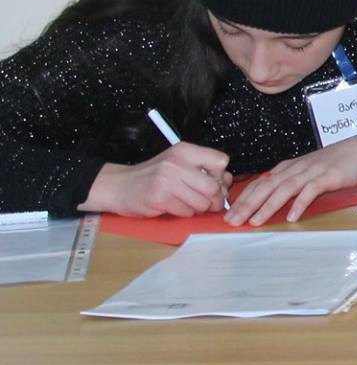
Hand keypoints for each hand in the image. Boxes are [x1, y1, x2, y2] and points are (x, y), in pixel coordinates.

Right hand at [81, 142, 231, 216]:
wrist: (120, 186)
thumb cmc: (154, 176)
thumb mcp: (179, 164)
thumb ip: (204, 170)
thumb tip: (228, 182)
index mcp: (184, 151)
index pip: (220, 161)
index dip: (221, 176)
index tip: (213, 182)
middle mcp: (176, 163)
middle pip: (213, 186)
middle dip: (215, 199)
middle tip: (209, 203)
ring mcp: (166, 181)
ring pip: (202, 202)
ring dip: (200, 208)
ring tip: (189, 204)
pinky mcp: (159, 199)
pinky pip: (187, 212)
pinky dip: (185, 213)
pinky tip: (176, 207)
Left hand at [227, 132, 356, 225]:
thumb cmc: (336, 163)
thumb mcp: (308, 171)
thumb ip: (291, 183)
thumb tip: (270, 200)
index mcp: (288, 168)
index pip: (259, 183)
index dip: (243, 198)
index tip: (228, 214)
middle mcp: (296, 168)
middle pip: (266, 186)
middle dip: (247, 204)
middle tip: (232, 221)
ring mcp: (312, 171)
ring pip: (284, 189)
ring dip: (267, 206)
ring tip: (254, 221)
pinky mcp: (329, 176)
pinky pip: (311, 191)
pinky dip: (300, 204)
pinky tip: (291, 217)